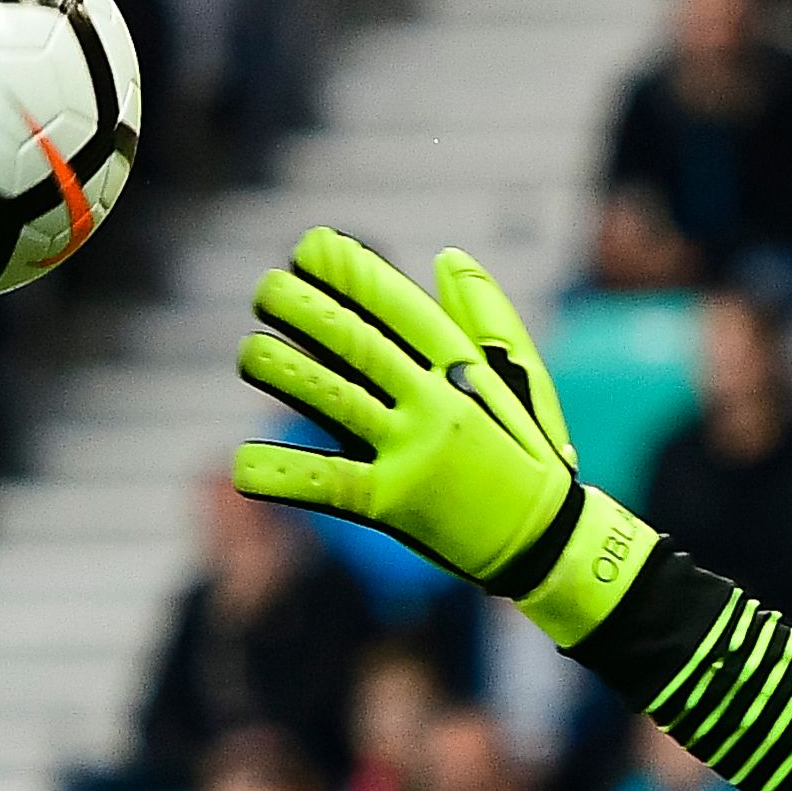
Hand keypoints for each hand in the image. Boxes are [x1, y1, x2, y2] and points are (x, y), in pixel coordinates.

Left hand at [236, 228, 568, 579]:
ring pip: (335, 401)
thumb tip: (448, 256)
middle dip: (306, 310)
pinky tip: (244, 464)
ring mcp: (414, 454)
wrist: (547, 543)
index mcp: (466, 369)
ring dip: (284, 373)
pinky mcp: (393, 505)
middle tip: (266, 289)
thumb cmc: (528, 454)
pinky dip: (284, 473)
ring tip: (251, 354)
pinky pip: (328, 482)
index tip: (310, 247)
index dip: (353, 273)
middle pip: (359, 345)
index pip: (401, 308)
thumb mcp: (523, 380)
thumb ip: (486, 316)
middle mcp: (439, 405)